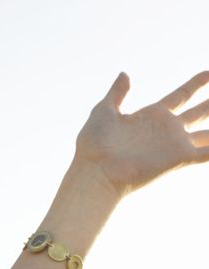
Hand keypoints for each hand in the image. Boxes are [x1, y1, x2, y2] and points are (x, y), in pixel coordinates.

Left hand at [74, 71, 208, 197]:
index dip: (195, 84)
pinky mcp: (179, 159)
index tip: (208, 72)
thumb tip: (125, 74)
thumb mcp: (103, 111)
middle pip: (199, 111)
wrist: (95, 171)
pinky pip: (208, 152)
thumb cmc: (94, 145)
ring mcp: (174, 145)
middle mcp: (167, 130)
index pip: (180, 96)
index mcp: (151, 116)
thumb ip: (117, 93)